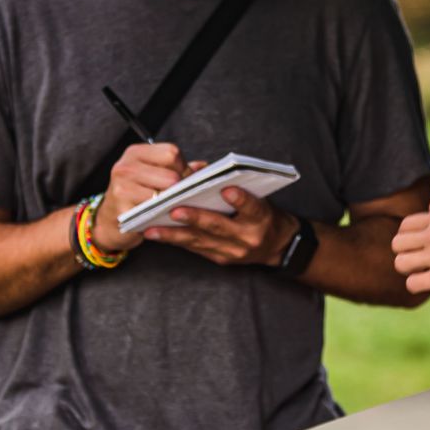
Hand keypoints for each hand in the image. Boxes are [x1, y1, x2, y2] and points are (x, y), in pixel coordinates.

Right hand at [93, 142, 190, 253]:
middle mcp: (125, 167)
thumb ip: (177, 169)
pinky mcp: (123, 209)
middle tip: (178, 198)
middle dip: (180, 189)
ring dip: (173, 203)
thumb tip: (205, 167)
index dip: (183, 168)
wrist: (107, 222)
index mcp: (135, 153)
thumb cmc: (134, 197)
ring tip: (169, 207)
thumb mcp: (151, 176)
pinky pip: (155, 212)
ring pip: (165, 193)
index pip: (172, 153)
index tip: (182, 181)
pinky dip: (163, 215)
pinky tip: (160, 217)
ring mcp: (121, 188)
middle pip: (171, 175)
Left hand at [146, 184, 292, 266]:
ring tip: (152, 228)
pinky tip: (158, 235)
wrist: (277, 247)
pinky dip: (176, 240)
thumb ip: (234, 185)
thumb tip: (199, 170)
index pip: (252, 207)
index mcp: (261, 218)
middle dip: (194, 218)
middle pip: (219, 226)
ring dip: (174, 234)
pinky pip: (195, 248)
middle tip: (174, 210)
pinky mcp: (221, 259)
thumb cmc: (264, 215)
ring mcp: (233, 251)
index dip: (240, 199)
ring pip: (200, 241)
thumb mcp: (259, 197)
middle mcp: (248, 237)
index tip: (228, 189)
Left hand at [390, 201, 429, 294]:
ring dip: (409, 271)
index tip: (421, 246)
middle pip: (396, 244)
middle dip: (406, 254)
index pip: (405, 225)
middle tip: (420, 262)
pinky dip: (418, 286)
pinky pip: (412, 284)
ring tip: (424, 273)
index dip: (410, 238)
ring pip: (399, 264)